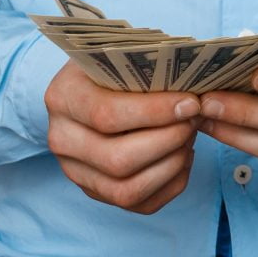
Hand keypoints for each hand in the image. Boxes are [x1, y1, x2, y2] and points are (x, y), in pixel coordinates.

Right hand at [44, 64, 202, 213]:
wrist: (91, 86)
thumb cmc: (115, 65)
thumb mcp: (123, 53)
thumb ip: (148, 67)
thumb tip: (195, 87)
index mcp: (63, 98)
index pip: (108, 115)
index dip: (155, 112)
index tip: (192, 103)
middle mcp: (62, 140)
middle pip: (119, 159)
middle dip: (168, 140)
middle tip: (195, 119)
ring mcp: (76, 171)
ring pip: (127, 189)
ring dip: (171, 165)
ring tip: (190, 136)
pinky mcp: (95, 192)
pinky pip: (139, 204)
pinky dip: (171, 183)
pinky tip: (182, 156)